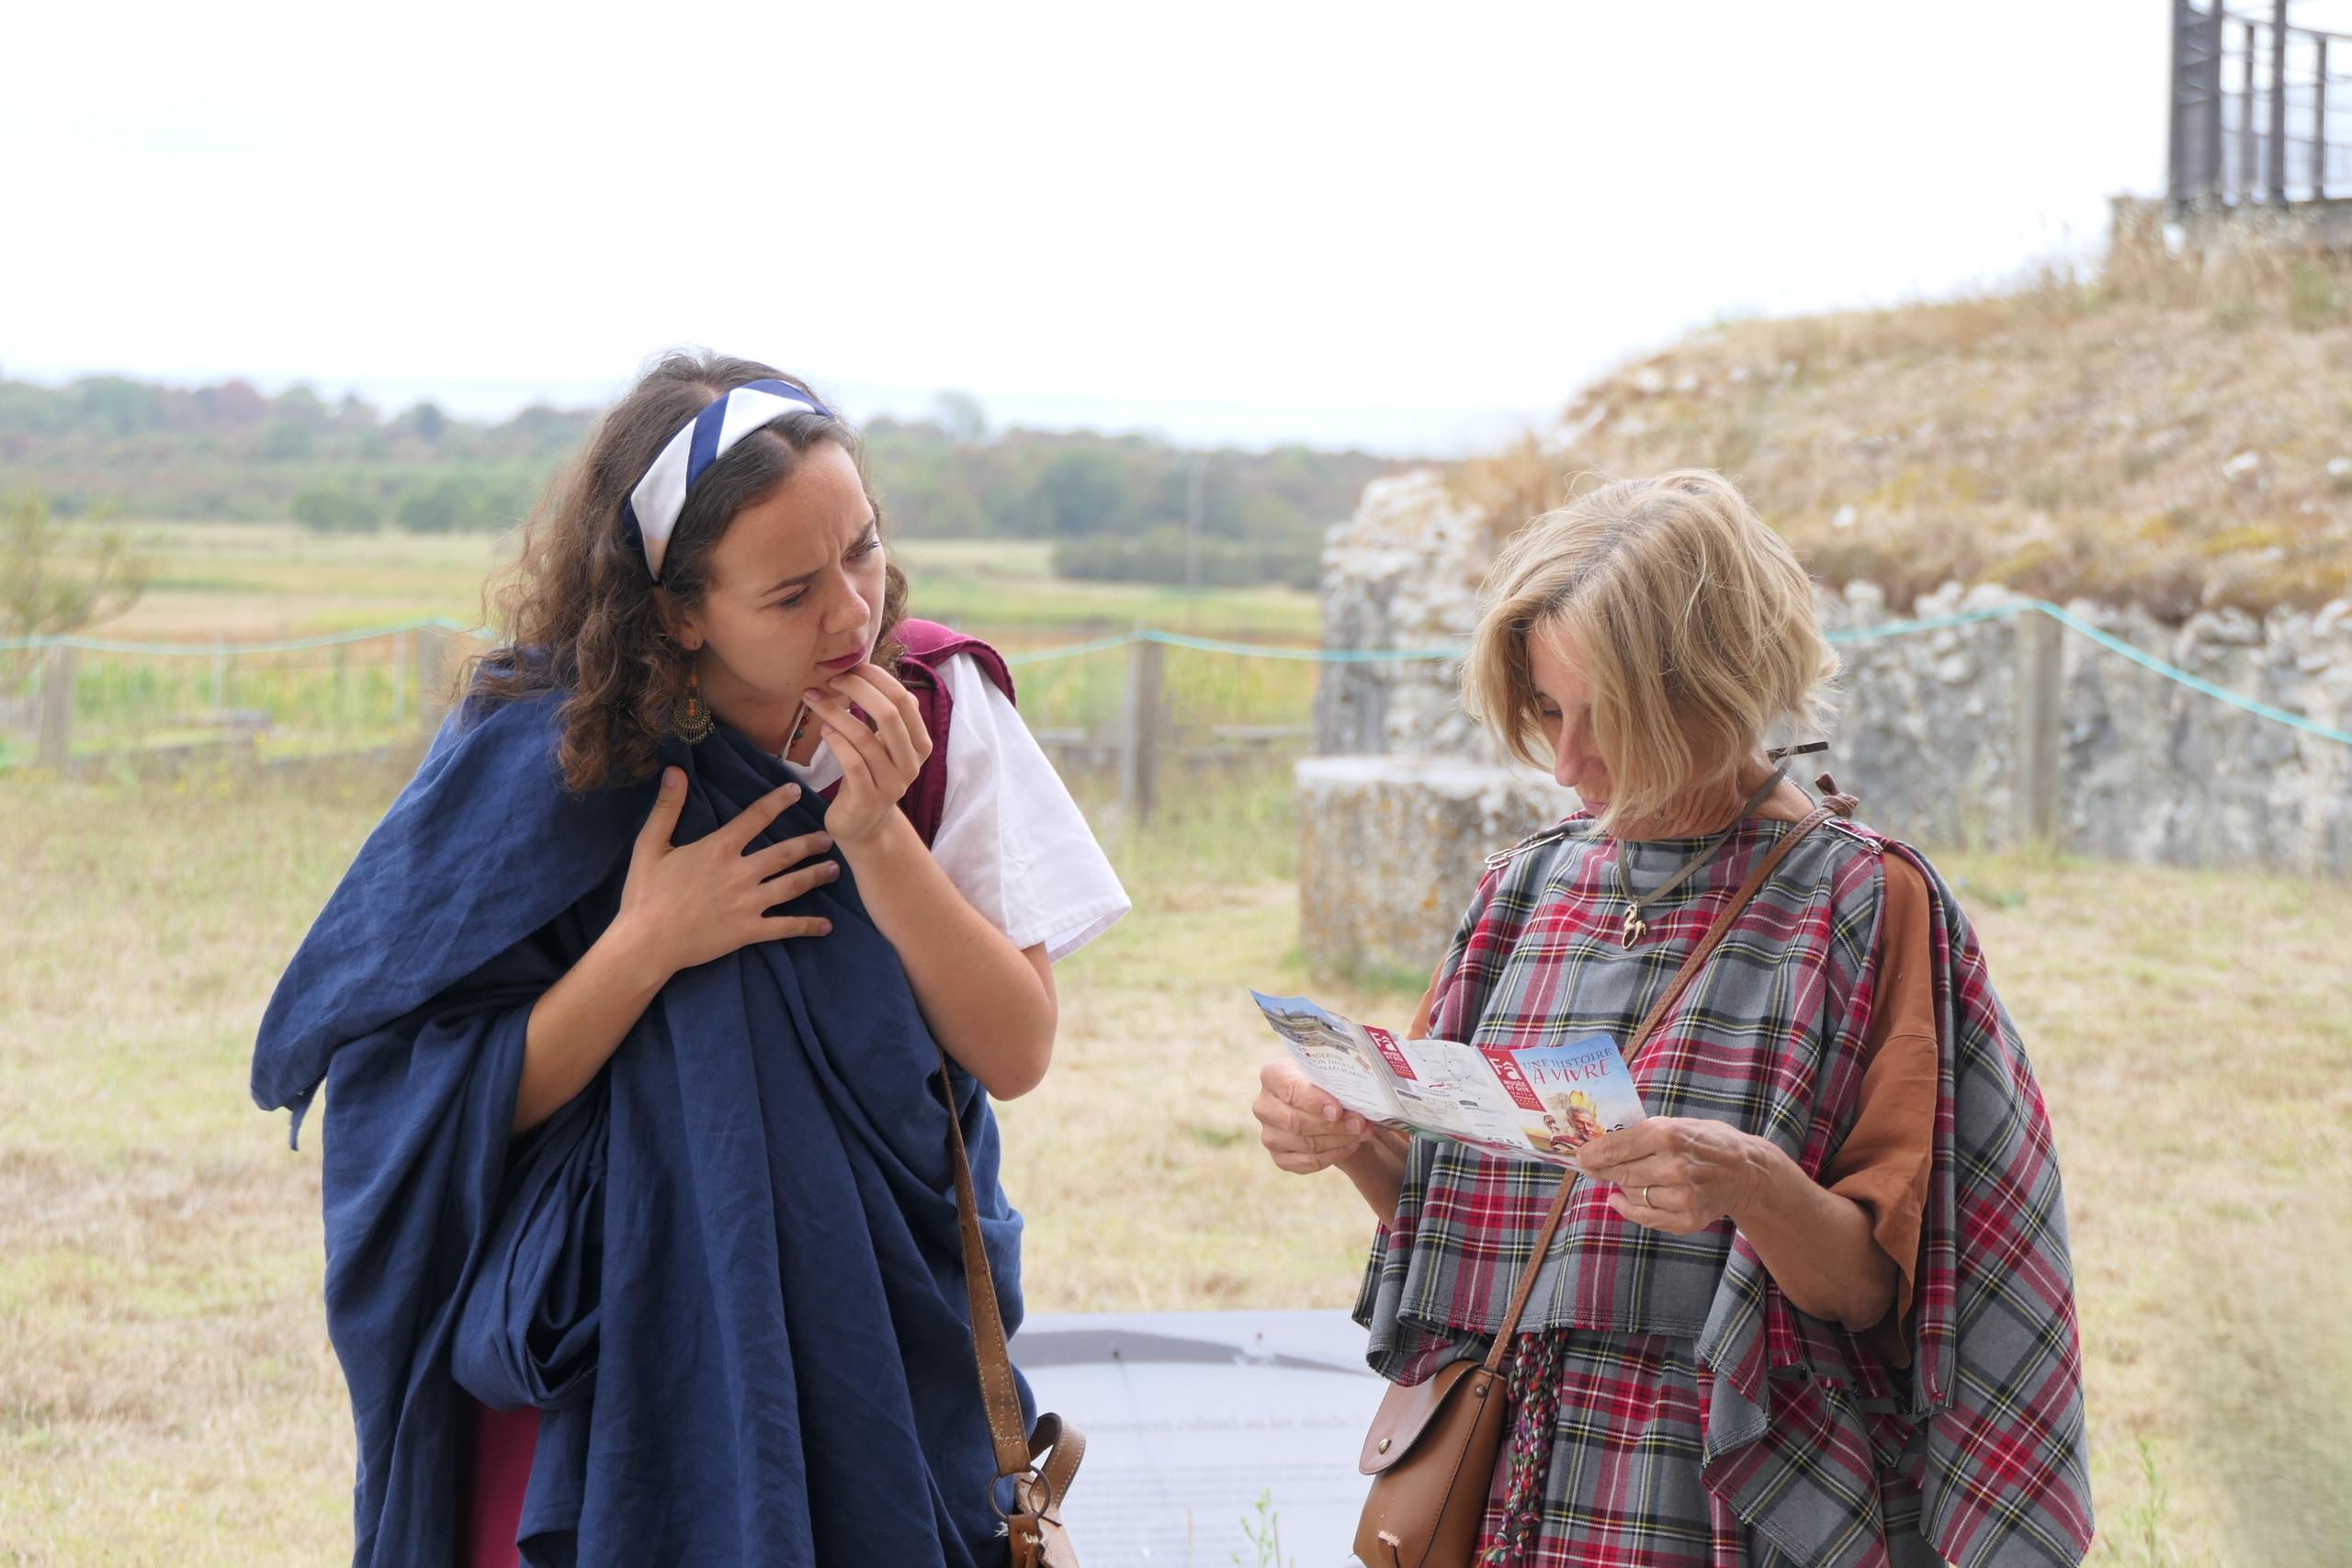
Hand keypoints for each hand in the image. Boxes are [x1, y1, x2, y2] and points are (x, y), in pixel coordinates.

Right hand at [612, 767, 837, 979]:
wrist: (647, 943)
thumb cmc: (646, 893)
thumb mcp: (650, 846)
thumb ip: (667, 808)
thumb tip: (675, 770)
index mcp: (720, 848)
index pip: (756, 817)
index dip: (778, 802)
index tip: (797, 791)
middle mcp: (741, 873)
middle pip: (785, 853)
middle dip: (810, 843)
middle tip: (829, 837)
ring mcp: (749, 903)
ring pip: (793, 885)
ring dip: (816, 876)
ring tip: (835, 869)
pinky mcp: (749, 931)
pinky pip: (785, 927)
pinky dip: (808, 926)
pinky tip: (826, 926)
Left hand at [800, 662, 932, 849]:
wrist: (864, 825)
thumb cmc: (871, 775)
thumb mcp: (886, 745)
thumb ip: (887, 715)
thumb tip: (867, 671)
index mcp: (920, 744)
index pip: (904, 701)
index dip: (878, 679)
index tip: (851, 668)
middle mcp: (911, 764)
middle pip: (889, 714)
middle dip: (858, 690)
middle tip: (831, 680)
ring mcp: (892, 784)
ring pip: (865, 738)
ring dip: (836, 713)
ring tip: (815, 700)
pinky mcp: (868, 799)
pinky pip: (853, 764)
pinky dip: (836, 742)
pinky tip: (823, 731)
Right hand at [1253, 1059, 1374, 1175]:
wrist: (1321, 1101)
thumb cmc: (1325, 1081)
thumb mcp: (1328, 1071)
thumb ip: (1336, 1080)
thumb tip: (1356, 1099)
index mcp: (1273, 1075)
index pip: (1291, 1090)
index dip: (1315, 1102)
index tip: (1338, 1110)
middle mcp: (1264, 1106)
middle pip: (1296, 1122)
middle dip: (1333, 1125)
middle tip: (1360, 1124)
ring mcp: (1269, 1135)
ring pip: (1305, 1144)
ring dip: (1338, 1140)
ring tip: (1361, 1133)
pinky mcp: (1279, 1157)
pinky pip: (1308, 1162)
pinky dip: (1333, 1156)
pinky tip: (1350, 1145)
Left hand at [1574, 1116, 1766, 1235]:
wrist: (1746, 1171)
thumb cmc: (1706, 1142)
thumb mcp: (1674, 1124)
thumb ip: (1640, 1135)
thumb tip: (1599, 1145)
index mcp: (1667, 1135)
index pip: (1615, 1147)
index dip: (1592, 1153)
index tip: (1581, 1155)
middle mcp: (1674, 1167)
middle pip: (1620, 1173)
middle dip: (1601, 1170)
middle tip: (1592, 1167)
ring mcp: (1682, 1196)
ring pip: (1632, 1194)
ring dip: (1621, 1187)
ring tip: (1621, 1178)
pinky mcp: (1688, 1219)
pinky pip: (1646, 1217)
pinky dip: (1629, 1208)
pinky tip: (1621, 1199)